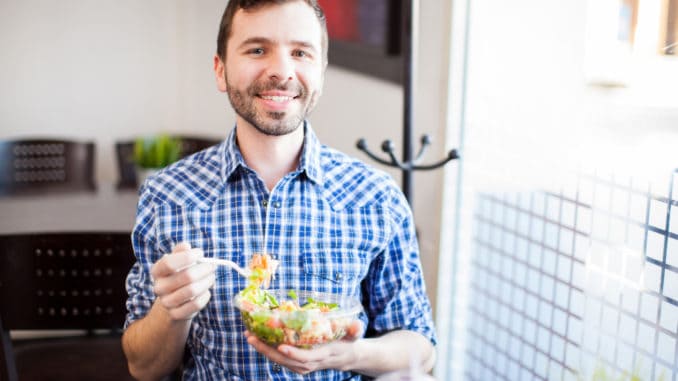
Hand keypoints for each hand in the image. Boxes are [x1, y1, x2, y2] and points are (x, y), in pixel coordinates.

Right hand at [150, 242, 215, 320]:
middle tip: (213, 266)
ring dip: (207, 281)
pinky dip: (205, 296)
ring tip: (211, 277)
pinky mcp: (176, 314)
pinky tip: (206, 291)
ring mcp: (166, 302)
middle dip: (204, 269)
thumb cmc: (178, 275)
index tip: (200, 253)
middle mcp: (159, 287)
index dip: (187, 257)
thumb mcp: (177, 261)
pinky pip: (196, 304)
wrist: (173, 302)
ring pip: (193, 290)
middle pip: (186, 276)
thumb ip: (181, 251)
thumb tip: (186, 246)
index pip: (169, 263)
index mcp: (157, 271)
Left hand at [245, 320, 363, 374]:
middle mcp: (312, 363)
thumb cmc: (350, 342)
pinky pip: (281, 360)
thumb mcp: (355, 334)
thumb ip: (355, 330)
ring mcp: (305, 365)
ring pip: (281, 361)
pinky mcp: (299, 364)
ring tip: (249, 337)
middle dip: (268, 351)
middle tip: (252, 337)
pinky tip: (258, 340)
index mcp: (325, 354)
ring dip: (264, 350)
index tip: (281, 346)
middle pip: (287, 361)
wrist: (349, 357)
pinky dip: (268, 351)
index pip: (307, 358)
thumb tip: (358, 326)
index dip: (294, 354)